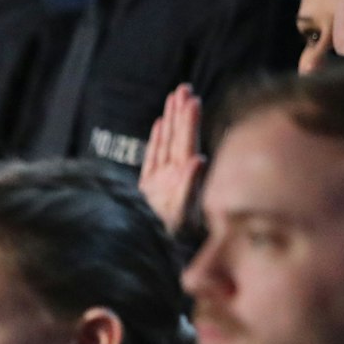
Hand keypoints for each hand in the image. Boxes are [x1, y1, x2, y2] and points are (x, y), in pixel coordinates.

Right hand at [138, 83, 205, 234]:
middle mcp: (173, 178)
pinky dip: (155, 142)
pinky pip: (152, 160)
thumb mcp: (183, 215)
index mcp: (182, 179)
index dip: (188, 122)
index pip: (187, 144)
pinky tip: (158, 125)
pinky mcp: (146, 190)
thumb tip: (198, 160)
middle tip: (183, 89)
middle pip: (178, 140)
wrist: (146, 255)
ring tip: (173, 98)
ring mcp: (160, 183)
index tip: (191, 100)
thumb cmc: (169, 242)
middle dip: (180, 114)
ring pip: (166, 145)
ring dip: (170, 122)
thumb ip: (189, 188)